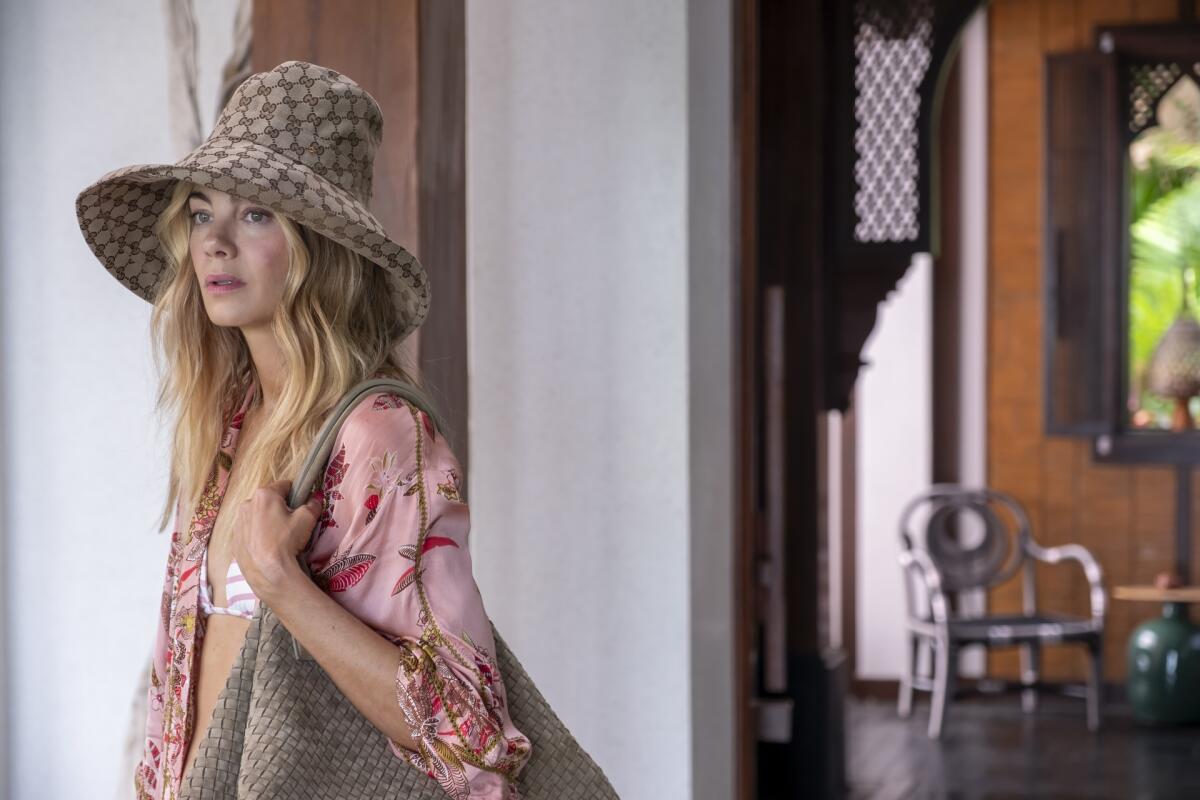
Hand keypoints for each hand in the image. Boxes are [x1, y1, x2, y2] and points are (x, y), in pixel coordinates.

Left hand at [233, 479, 324, 600]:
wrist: (268, 572)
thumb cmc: (287, 539)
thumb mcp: (307, 518)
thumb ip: (313, 504)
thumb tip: (315, 499)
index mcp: (264, 494)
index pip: (285, 486)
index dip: (296, 494)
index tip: (301, 506)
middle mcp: (246, 504)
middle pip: (268, 501)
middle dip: (279, 508)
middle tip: (290, 524)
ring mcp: (238, 523)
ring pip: (257, 516)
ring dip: (267, 521)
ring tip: (278, 538)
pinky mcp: (234, 541)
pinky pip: (249, 533)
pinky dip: (258, 536)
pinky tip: (267, 548)